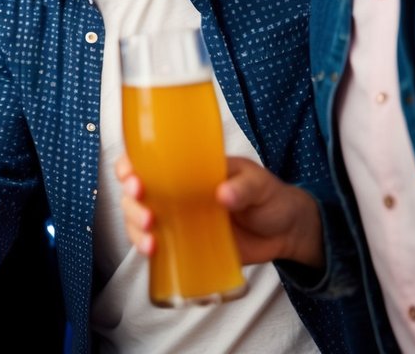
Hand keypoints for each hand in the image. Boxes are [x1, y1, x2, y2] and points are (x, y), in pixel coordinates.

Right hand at [117, 154, 324, 268]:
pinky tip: (152, 253)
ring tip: (151, 241)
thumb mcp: (260, 184)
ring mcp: (177, 219)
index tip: (132, 177)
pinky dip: (146, 248)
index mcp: (186, 168)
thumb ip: (243, 187)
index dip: (128, 167)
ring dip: (135, 228)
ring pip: (138, 219)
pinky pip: (154, 244)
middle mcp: (174, 192)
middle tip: (147, 215)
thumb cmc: (270, 197)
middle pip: (135, 193)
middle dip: (131, 203)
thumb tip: (222, 194)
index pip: (145, 161)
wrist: (286, 232)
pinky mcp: (184, 244)